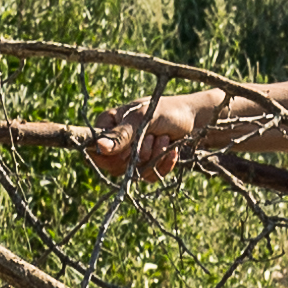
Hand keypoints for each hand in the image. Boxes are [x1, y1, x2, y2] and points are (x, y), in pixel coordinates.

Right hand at [82, 88, 214, 181]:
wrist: (194, 118)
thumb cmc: (166, 110)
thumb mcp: (143, 118)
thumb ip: (121, 134)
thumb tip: (99, 148)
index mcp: (108, 124)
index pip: (93, 149)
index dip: (108, 156)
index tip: (128, 147)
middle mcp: (116, 141)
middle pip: (113, 166)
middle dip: (138, 153)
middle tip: (151, 136)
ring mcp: (131, 155)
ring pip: (132, 173)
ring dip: (153, 156)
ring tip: (163, 137)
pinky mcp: (146, 166)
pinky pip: (148, 177)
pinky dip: (162, 165)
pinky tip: (171, 150)